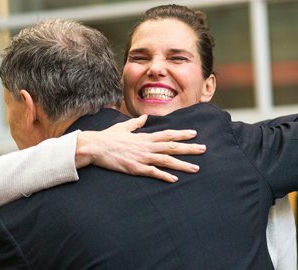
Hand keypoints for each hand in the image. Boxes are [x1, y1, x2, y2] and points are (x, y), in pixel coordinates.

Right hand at [74, 115, 204, 182]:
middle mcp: (146, 146)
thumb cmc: (107, 137)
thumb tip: (144, 118)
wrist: (94, 146)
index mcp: (144, 137)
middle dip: (189, 148)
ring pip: (166, 160)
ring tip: (196, 168)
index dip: (182, 134)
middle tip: (204, 149)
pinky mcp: (135, 168)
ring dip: (182, 164)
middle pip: (172, 146)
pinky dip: (164, 176)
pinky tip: (174, 179)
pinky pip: (153, 172)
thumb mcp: (123, 127)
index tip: (195, 133)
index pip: (168, 134)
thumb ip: (136, 124)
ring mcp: (142, 157)